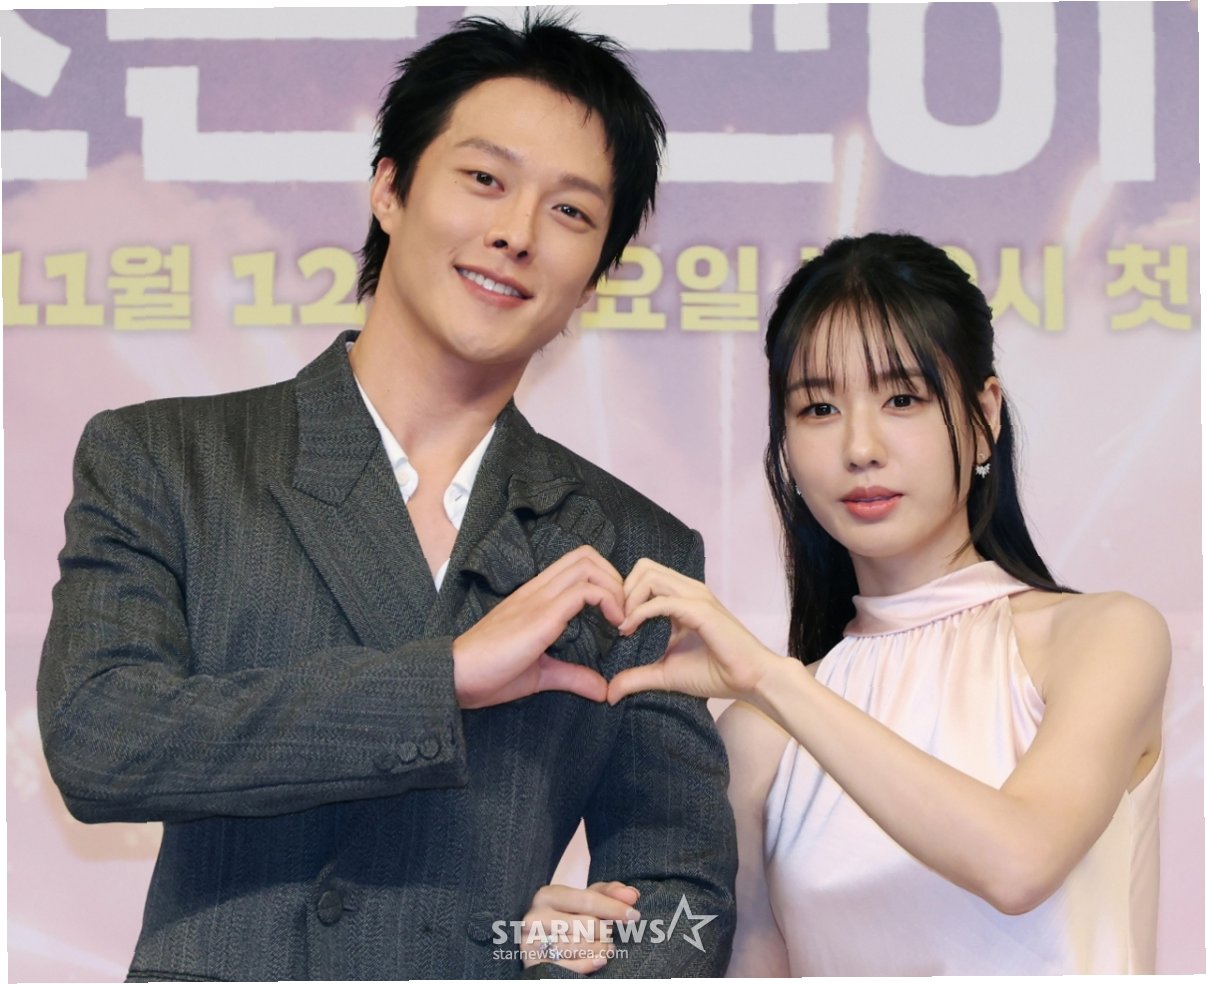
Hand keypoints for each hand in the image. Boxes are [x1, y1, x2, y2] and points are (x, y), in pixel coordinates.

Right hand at [453, 545, 622, 708]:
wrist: (456, 676)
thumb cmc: (490, 673)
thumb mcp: (540, 675)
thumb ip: (572, 676)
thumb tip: (602, 689)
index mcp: (535, 597)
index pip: (576, 565)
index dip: (605, 581)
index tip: (616, 615)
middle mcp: (538, 591)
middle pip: (586, 556)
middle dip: (615, 578)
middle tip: (623, 612)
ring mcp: (539, 599)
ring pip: (587, 566)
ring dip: (615, 588)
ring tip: (621, 619)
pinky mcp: (541, 615)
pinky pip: (583, 591)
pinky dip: (608, 602)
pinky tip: (614, 626)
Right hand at [520, 881, 640, 973]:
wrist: (538, 943)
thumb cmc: (567, 917)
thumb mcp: (584, 901)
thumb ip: (609, 893)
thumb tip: (632, 895)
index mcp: (548, 895)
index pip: (588, 899)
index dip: (614, 908)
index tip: (634, 916)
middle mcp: (536, 917)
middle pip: (586, 925)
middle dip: (606, 932)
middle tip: (610, 935)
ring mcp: (531, 942)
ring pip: (580, 947)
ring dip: (600, 949)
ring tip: (606, 948)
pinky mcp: (534, 964)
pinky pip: (570, 967)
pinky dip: (590, 964)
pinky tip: (599, 960)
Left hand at [608, 559, 778, 703]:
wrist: (751, 680)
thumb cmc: (715, 673)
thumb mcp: (666, 674)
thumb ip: (637, 677)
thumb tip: (610, 693)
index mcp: (681, 597)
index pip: (644, 575)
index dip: (624, 594)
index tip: (615, 624)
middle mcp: (688, 590)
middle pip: (643, 567)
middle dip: (622, 590)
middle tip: (616, 620)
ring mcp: (696, 596)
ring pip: (650, 575)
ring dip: (629, 597)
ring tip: (623, 625)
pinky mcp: (701, 610)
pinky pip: (662, 601)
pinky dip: (640, 612)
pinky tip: (630, 630)